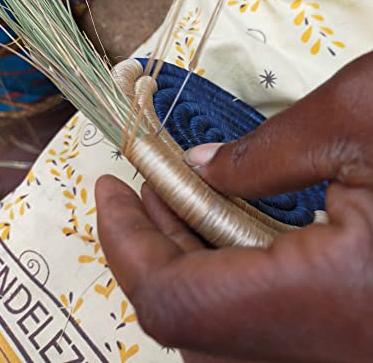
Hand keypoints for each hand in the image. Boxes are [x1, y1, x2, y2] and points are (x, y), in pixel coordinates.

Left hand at [96, 52, 372, 362]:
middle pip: (196, 325)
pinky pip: (270, 321)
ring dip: (193, 260)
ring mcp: (351, 350)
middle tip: (147, 184)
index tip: (108, 189)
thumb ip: (264, 153)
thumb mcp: (358, 118)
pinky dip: (236, 271)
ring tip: (184, 194)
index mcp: (336, 302)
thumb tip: (198, 169)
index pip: (176, 303)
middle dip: (157, 247)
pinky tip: (235, 220)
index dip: (127, 244)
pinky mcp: (359, 332)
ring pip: (230, 331)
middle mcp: (340, 352)